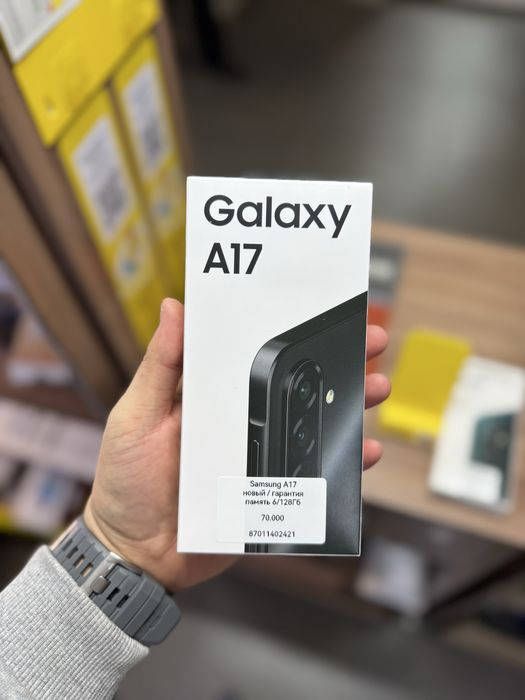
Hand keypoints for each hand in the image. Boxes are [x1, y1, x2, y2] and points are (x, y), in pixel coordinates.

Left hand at [84, 299, 389, 591]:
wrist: (135, 554)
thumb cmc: (126, 481)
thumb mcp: (137, 415)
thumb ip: (159, 366)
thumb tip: (173, 307)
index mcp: (210, 396)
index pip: (255, 354)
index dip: (288, 331)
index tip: (319, 312)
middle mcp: (240, 422)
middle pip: (294, 386)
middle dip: (335, 362)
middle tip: (369, 342)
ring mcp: (257, 457)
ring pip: (310, 425)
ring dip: (347, 405)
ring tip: (376, 388)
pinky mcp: (268, 493)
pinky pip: (312, 475)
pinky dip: (341, 464)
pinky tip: (365, 452)